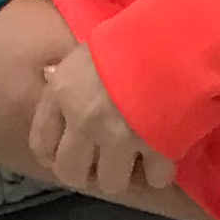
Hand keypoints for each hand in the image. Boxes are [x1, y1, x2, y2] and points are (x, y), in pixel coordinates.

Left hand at [31, 44, 177, 198]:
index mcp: (62, 94)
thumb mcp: (88, 49)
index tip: (65, 154)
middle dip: (85, 173)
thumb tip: (50, 77)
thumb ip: (70, 73)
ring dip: (122, 175)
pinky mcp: (155, 147)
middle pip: (71, 172)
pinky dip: (159, 173)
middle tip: (100, 164)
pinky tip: (162, 161)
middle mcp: (84, 122)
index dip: (52, 155)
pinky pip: (155, 178)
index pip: (41, 143)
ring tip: (134, 164)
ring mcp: (119, 138)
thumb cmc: (130, 37)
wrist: (178, 40)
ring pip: (111, 182)